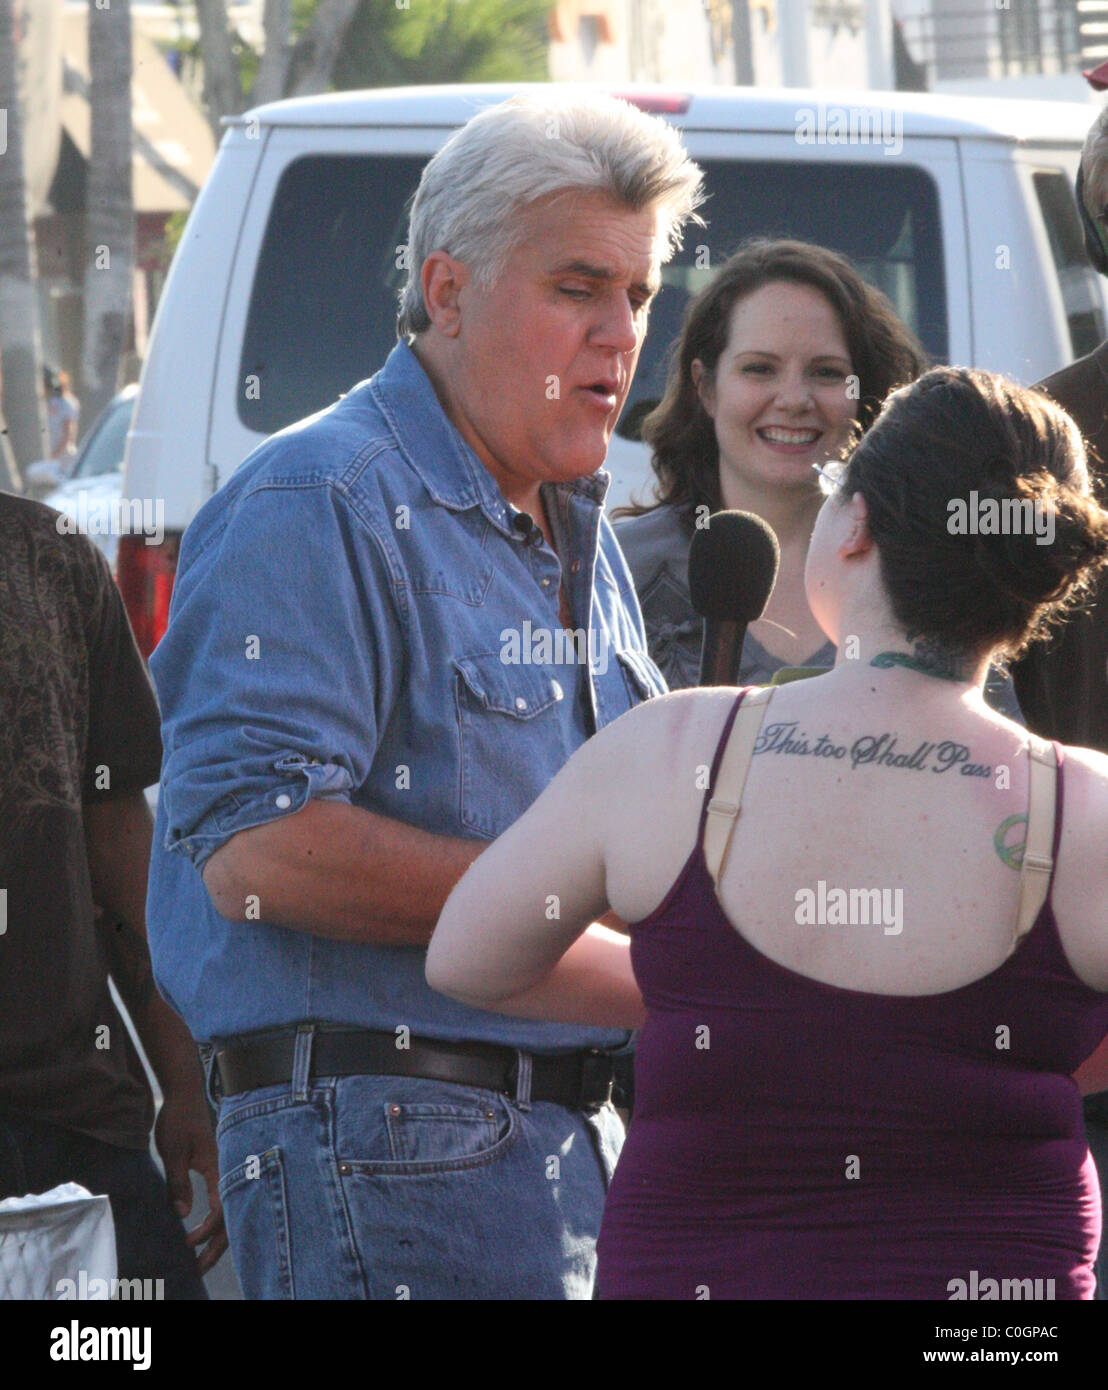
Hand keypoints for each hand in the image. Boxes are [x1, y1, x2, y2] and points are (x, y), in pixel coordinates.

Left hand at [153, 1085, 227, 1275]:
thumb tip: (181, 1215)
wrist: (185, 1092)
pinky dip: (216, 1220)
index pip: (221, 1208)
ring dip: (218, 1236)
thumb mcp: (173, 1151)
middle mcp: (227, 1168)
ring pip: (230, 1208)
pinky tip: (203, 1231)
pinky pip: (224, 1199)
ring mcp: (225, 1167)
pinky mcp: (218, 1166)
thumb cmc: (178, 1118)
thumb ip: (177, 1182)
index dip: (207, 1231)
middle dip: (217, 1245)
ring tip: (202, 1258)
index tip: (188, 1244)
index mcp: (219, 1165)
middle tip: (200, 1268)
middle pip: (231, 1215)